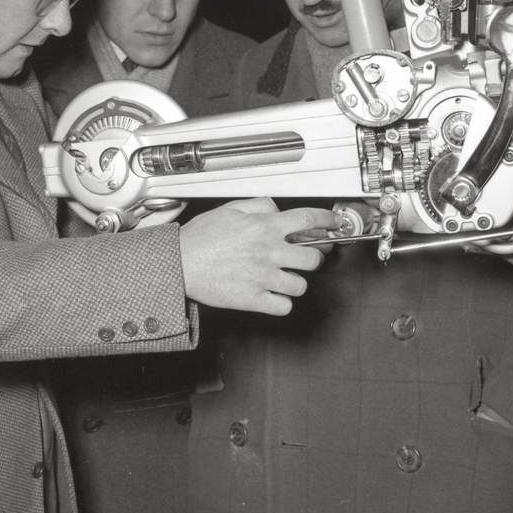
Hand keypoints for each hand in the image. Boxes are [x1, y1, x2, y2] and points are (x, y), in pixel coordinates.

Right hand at [179, 198, 338, 314]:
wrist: (180, 263)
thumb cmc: (200, 238)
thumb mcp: (230, 209)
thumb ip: (258, 206)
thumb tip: (277, 209)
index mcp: (264, 227)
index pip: (308, 220)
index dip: (327, 221)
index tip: (333, 224)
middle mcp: (269, 252)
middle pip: (313, 258)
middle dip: (314, 257)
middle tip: (307, 257)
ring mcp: (263, 278)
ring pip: (301, 285)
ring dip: (296, 282)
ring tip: (285, 278)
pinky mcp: (254, 299)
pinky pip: (284, 306)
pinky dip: (282, 303)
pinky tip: (274, 295)